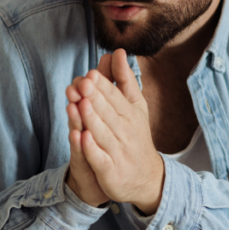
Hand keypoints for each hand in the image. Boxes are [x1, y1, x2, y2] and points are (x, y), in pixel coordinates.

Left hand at [70, 50, 164, 214]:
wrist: (148, 178)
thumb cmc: (136, 135)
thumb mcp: (134, 106)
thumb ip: (124, 80)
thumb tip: (117, 51)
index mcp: (131, 114)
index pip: (115, 98)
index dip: (103, 86)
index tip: (90, 74)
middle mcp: (126, 132)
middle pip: (108, 113)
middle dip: (95, 98)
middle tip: (82, 83)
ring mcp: (118, 152)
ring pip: (103, 134)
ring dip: (92, 120)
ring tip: (80, 105)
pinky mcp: (110, 171)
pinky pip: (101, 159)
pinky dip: (92, 149)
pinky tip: (82, 138)